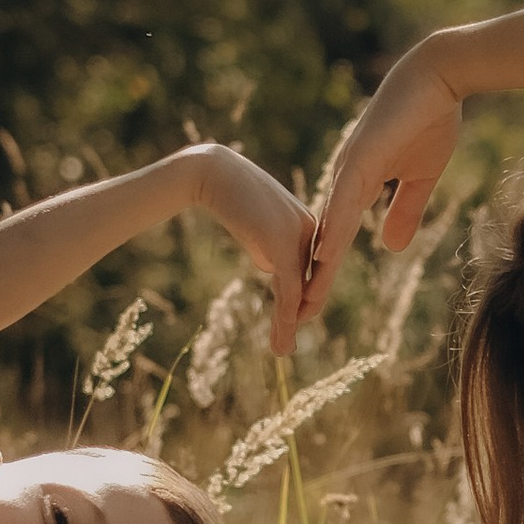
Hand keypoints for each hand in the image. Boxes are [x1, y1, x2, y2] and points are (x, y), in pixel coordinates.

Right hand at [189, 145, 312, 359]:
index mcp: (310, 226)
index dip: (299, 300)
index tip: (286, 323)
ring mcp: (299, 236)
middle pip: (309, 284)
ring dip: (288, 324)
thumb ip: (270, 248)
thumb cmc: (232, 197)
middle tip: (284, 346)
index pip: (309, 272)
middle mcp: (312, 231)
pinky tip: (283, 333)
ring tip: (281, 351)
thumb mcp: (257, 227)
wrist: (212, 173)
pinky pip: (289, 287)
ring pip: (299, 290)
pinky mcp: (283, 243)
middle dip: (296, 317)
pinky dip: (286, 314)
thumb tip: (273, 268)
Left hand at [300, 46, 463, 325]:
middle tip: (298, 315)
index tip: (316, 300)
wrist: (440, 76)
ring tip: (304, 299)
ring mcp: (350, 168)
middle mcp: (346, 179)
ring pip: (330, 227)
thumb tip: (389, 248)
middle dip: (312, 278)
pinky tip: (324, 255)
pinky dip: (335, 230)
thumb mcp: (420, 178)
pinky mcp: (362, 157)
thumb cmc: (431, 119)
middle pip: (325, 238)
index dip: (326, 269)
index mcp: (358, 184)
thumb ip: (404, 211)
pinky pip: (345, 201)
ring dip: (318, 265)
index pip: (338, 236)